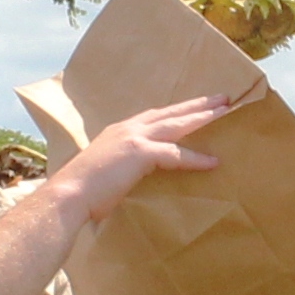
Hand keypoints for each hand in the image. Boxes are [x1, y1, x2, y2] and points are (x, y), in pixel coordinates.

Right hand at [46, 89, 236, 221]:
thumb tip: (134, 179)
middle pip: (169, 113)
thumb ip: (123, 169)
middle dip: (196, 105)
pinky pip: (175, 154)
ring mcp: (133, 138)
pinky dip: (195, 157)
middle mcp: (127, 128)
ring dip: (202, 117)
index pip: (154, 117)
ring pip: (176, 124)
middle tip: (222, 98)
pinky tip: (213, 161)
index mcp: (118, 132)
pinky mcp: (139, 153)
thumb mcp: (107, 173)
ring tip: (225, 111)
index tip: (195, 108)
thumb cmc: (83, 192)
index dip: (176, 113)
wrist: (69, 195)